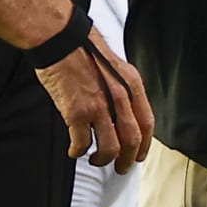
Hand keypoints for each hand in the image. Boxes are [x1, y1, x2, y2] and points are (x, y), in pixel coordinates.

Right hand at [34, 26, 153, 173]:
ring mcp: (98, 106)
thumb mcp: (114, 66)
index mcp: (131, 85)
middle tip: (120, 167)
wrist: (60, 38)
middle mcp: (119, 97)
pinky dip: (78, 152)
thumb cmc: (82, 48)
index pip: (147, 123)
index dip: (145, 145)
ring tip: (95, 159)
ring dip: (104, 159)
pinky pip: (82, 143)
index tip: (139, 154)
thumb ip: (121, 89)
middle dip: (127, 160)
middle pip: (132, 140)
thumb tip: (122, 113)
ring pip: (110, 147)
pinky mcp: (76, 112)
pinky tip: (75, 150)